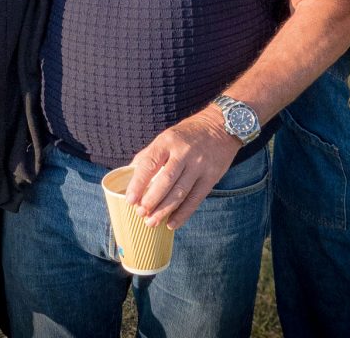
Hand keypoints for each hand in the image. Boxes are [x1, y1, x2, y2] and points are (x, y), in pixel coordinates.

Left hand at [125, 111, 241, 229]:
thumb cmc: (187, 134)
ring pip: (180, 193)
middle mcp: (184, 153)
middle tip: (140, 213)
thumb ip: (149, 155)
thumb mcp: (166, 137)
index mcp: (167, 141)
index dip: (138, 184)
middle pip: (165, 181)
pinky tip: (172, 223)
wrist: (220, 125)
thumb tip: (129, 174)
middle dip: (151, 200)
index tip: (130, 199)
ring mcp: (199, 165)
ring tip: (152, 222)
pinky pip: (195, 199)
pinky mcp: (211, 176)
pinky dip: (183, 214)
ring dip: (164, 210)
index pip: (150, 164)